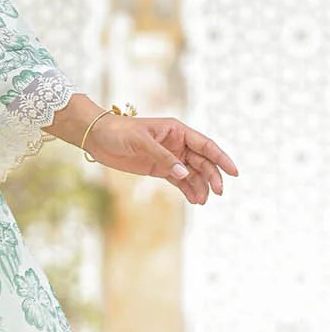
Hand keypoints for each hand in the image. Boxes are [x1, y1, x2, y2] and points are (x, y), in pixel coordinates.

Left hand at [82, 111, 236, 203]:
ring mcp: (169, 157)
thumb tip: (184, 173)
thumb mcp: (142, 142)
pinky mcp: (159, 169)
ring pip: (192, 173)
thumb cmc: (120, 132)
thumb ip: (164, 158)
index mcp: (178, 131)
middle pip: (202, 162)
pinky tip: (195, 200)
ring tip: (203, 201)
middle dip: (212, 177)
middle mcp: (177, 144)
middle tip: (218, 193)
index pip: (206, 145)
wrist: (98, 138)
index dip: (221, 158)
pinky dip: (188, 189)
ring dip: (200, 186)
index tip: (234, 172)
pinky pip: (179, 180)